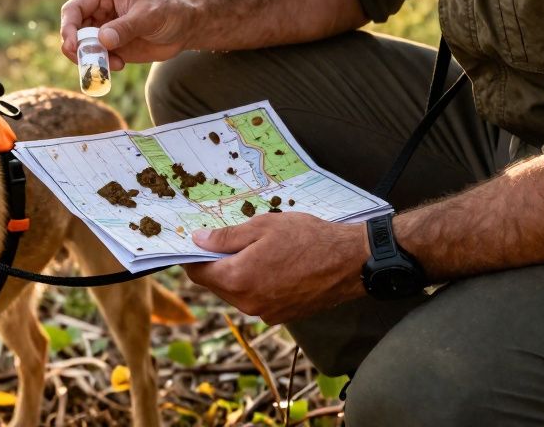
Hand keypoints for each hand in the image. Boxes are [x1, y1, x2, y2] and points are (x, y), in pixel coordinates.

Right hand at [59, 0, 195, 68]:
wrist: (185, 27)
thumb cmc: (169, 10)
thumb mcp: (149, 16)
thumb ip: (125, 27)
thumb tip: (102, 40)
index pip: (73, 9)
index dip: (68, 28)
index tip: (73, 46)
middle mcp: (97, 10)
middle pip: (72, 31)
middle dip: (77, 49)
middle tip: (89, 62)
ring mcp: (102, 29)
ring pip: (81, 47)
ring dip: (90, 60)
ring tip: (113, 64)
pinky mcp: (110, 46)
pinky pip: (95, 58)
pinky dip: (101, 66)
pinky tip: (120, 65)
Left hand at [182, 212, 369, 323]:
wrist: (351, 263)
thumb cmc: (307, 239)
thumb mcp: (262, 227)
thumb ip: (226, 237)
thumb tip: (198, 240)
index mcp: (237, 280)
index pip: (197, 273)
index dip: (192, 257)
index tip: (195, 243)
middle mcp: (248, 303)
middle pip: (215, 285)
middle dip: (215, 265)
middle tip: (226, 241)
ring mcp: (265, 313)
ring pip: (236, 294)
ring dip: (235, 275)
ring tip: (253, 251)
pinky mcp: (281, 317)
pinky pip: (256, 300)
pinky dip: (254, 285)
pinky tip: (270, 266)